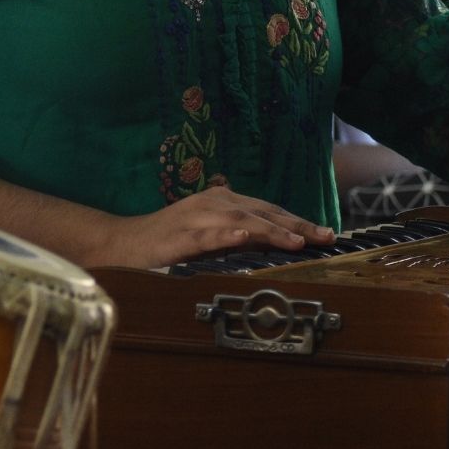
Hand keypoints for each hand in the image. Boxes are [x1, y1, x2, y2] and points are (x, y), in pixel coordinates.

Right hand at [102, 186, 335, 268]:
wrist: (121, 244)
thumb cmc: (168, 242)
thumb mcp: (210, 234)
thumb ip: (240, 236)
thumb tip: (280, 246)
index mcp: (221, 202)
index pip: (268, 210)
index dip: (298, 221)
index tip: (327, 234)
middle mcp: (211, 204)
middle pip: (261, 212)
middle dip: (296, 224)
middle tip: (325, 237)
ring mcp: (194, 219)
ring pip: (239, 220)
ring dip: (270, 229)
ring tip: (297, 240)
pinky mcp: (177, 238)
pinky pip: (206, 235)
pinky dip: (226, 234)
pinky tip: (243, 237)